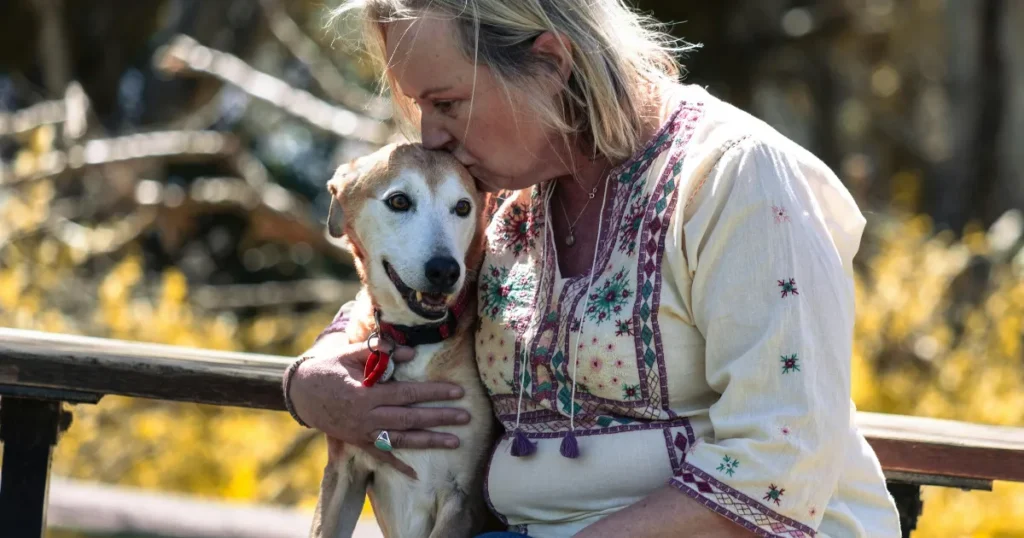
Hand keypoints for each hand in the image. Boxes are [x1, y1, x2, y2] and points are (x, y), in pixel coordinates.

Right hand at [288, 338, 469, 478]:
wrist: (302, 393)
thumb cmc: (330, 368)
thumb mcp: (351, 354)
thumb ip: (379, 352)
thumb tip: (410, 352)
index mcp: (366, 393)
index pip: (406, 393)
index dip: (433, 392)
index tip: (456, 391)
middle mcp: (366, 416)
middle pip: (410, 418)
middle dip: (440, 418)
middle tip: (466, 417)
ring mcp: (363, 433)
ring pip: (401, 439)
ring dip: (429, 441)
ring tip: (455, 442)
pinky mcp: (358, 442)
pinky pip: (381, 456)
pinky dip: (398, 466)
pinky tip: (416, 474)